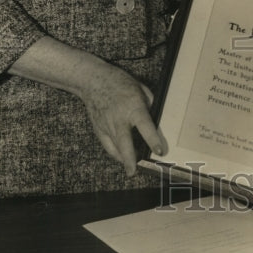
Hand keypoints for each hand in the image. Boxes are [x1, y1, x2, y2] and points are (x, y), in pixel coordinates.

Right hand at [77, 61, 167, 175]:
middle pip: (124, 142)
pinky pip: (107, 145)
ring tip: (132, 169)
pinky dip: (114, 153)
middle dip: (130, 158)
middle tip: (134, 171)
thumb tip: (157, 117)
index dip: (152, 139)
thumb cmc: (119, 82)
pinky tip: (122, 159)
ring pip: (115, 147)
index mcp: (133, 106)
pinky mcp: (99, 129)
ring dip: (123, 159)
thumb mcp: (140, 88)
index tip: (159, 151)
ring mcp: (107, 125)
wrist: (93, 81)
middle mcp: (119, 118)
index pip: (144, 125)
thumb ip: (149, 103)